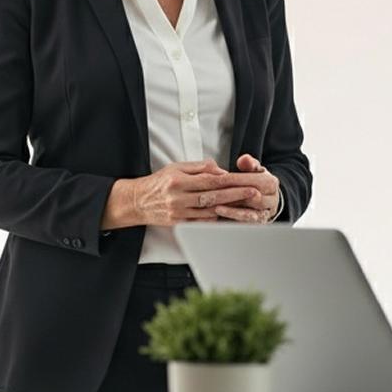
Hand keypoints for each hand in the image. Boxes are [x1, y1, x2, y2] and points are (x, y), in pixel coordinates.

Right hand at [108, 160, 259, 226]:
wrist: (138, 201)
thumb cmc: (159, 182)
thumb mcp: (176, 167)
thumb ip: (199, 167)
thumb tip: (220, 170)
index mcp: (178, 181)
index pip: (209, 181)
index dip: (230, 182)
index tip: (246, 182)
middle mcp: (178, 198)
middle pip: (213, 197)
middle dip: (235, 195)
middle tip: (253, 194)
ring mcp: (179, 213)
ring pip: (210, 211)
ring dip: (230, 208)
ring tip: (246, 205)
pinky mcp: (179, 224)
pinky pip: (202, 222)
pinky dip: (216, 219)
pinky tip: (229, 216)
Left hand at [211, 154, 280, 222]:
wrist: (264, 199)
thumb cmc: (255, 183)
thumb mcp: (254, 170)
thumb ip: (249, 163)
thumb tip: (244, 159)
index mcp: (272, 183)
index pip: (254, 180)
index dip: (236, 179)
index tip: (219, 178)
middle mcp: (272, 200)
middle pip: (253, 198)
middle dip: (233, 195)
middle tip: (215, 193)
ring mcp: (266, 214)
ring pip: (250, 213)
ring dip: (232, 209)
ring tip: (216, 205)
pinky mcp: (258, 225)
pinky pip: (245, 223)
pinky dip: (232, 218)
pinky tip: (219, 213)